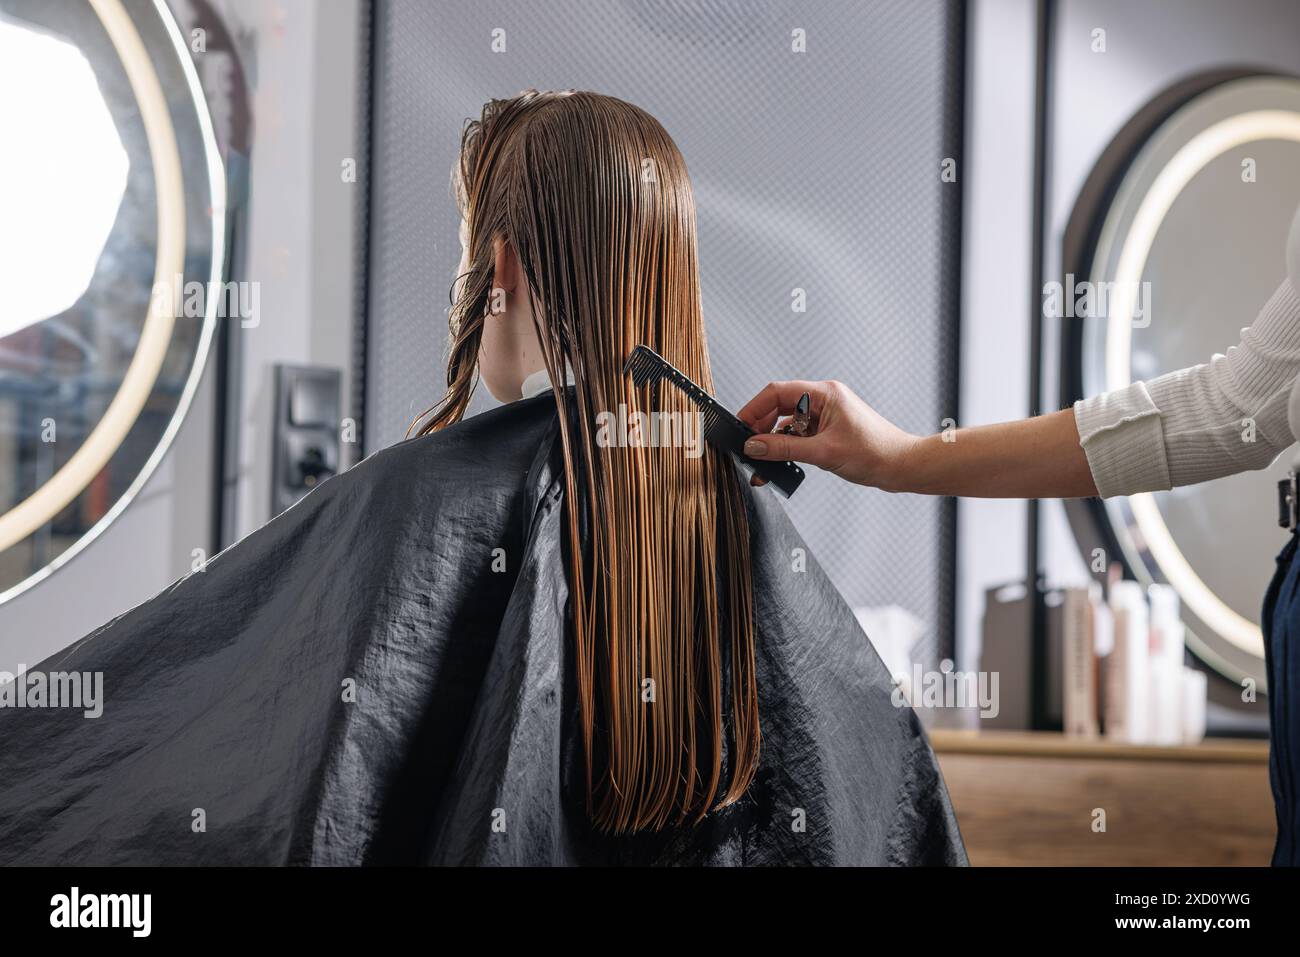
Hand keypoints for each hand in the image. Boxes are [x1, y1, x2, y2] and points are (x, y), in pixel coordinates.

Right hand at [736, 380, 920, 489]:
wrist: (901, 467)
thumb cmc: (876, 452)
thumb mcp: (823, 452)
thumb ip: (784, 449)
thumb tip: (754, 446)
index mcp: (824, 394)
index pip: (777, 392)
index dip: (754, 409)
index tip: (740, 427)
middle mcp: (823, 400)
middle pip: (779, 407)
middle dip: (761, 428)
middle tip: (748, 448)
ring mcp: (825, 415)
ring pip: (787, 423)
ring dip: (773, 441)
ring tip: (762, 462)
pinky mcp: (827, 431)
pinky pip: (798, 435)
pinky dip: (787, 448)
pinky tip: (779, 463)